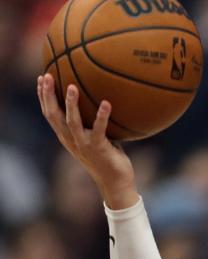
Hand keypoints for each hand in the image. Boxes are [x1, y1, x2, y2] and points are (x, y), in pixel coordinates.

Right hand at [37, 74, 137, 208]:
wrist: (115, 182)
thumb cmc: (108, 158)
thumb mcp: (96, 137)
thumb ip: (93, 122)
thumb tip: (103, 100)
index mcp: (67, 136)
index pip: (49, 113)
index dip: (43, 96)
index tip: (42, 78)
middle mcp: (71, 139)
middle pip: (53, 115)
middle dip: (48, 95)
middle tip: (47, 76)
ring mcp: (83, 144)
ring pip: (72, 121)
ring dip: (71, 104)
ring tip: (72, 87)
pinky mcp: (98, 148)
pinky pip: (99, 129)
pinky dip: (102, 116)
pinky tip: (107, 103)